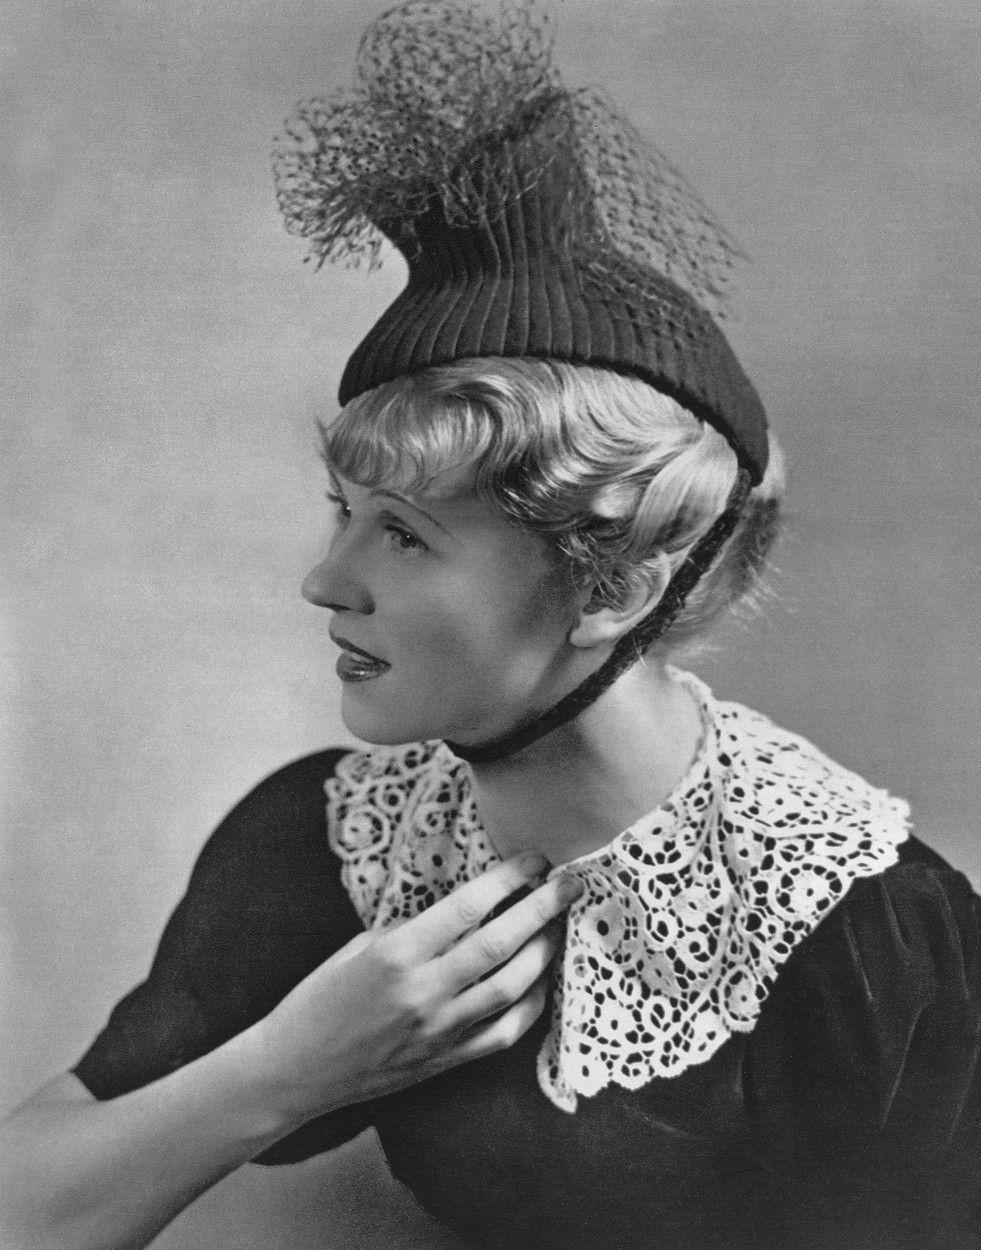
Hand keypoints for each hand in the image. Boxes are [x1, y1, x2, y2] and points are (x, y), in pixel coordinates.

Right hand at [247, 853, 582, 1126]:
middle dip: (543, 908)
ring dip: (543, 953)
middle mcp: (423, 991)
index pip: (467, 906)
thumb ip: (414, 929)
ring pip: (511, 988)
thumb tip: (465, 908)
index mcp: (396, 953)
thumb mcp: (360, 946)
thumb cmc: (321, 998)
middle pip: (500, 943)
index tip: (535, 860)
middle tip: (571, 884)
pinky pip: (503, 1032)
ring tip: (559, 927)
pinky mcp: (446, 1059)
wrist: (296, 1070)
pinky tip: (540, 981)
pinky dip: (530, 1005)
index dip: (508, 879)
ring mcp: (438, 1029)